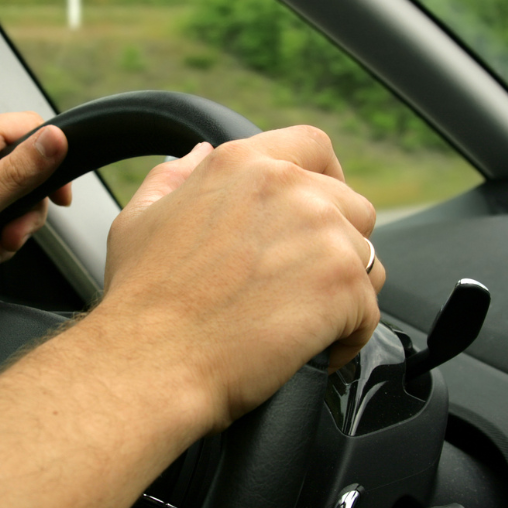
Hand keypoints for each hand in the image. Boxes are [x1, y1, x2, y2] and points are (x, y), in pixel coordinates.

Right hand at [98, 126, 383, 429]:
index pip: (313, 146)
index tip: (321, 210)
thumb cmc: (140, 300)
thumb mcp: (138, 220)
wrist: (152, 361)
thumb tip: (199, 154)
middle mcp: (288, 186)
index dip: (326, 177)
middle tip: (301, 287)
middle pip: (351, 206)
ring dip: (344, 293)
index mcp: (242, 164)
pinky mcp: (343, 283)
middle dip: (336, 246)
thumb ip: (173, 177)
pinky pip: (369, 311)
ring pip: (367, 260)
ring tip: (302, 324)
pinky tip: (308, 351)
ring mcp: (322, 232)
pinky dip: (346, 338)